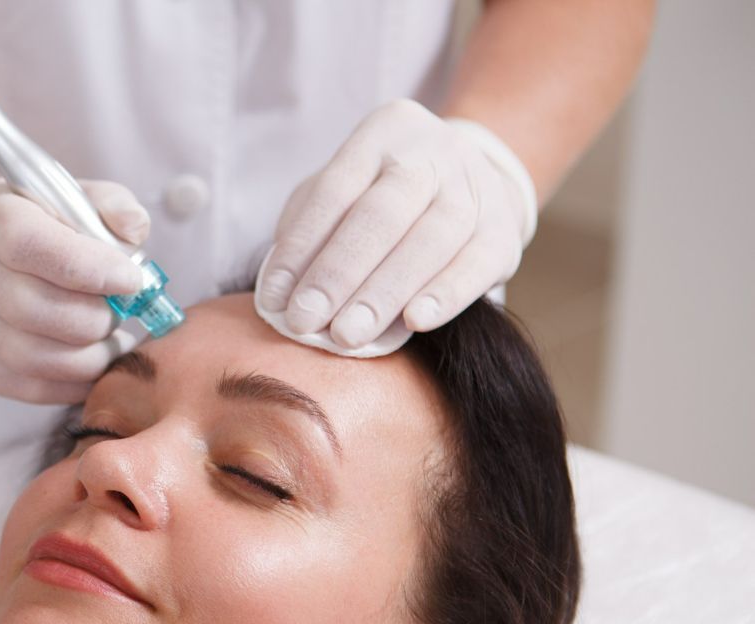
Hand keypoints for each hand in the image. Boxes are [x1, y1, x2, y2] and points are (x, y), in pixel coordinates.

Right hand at [0, 178, 149, 403]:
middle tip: (120, 312)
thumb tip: (132, 229)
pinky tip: (91, 361)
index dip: (88, 266)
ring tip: (112, 341)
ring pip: (36, 359)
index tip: (130, 279)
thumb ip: (108, 204)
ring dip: (90, 357)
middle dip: (96, 318)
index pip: (31, 245)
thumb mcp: (68, 198)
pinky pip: (32, 388)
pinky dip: (74, 381)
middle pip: (36, 309)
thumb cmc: (32, 228)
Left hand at [256, 99, 536, 348]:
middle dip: (338, 273)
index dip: (301, 247)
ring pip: (431, 239)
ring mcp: (475, 186)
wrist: (476, 181)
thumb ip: (309, 231)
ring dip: (384, 293)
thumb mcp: (343, 192)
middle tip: (305, 322)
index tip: (275, 298)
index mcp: (384, 132)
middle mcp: (433, 152)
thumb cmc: (383, 197)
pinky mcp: (504, 228)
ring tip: (347, 335)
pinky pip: (476, 262)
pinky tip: (415, 321)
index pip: (335, 190)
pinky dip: (446, 294)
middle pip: (382, 214)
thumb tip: (282, 294)